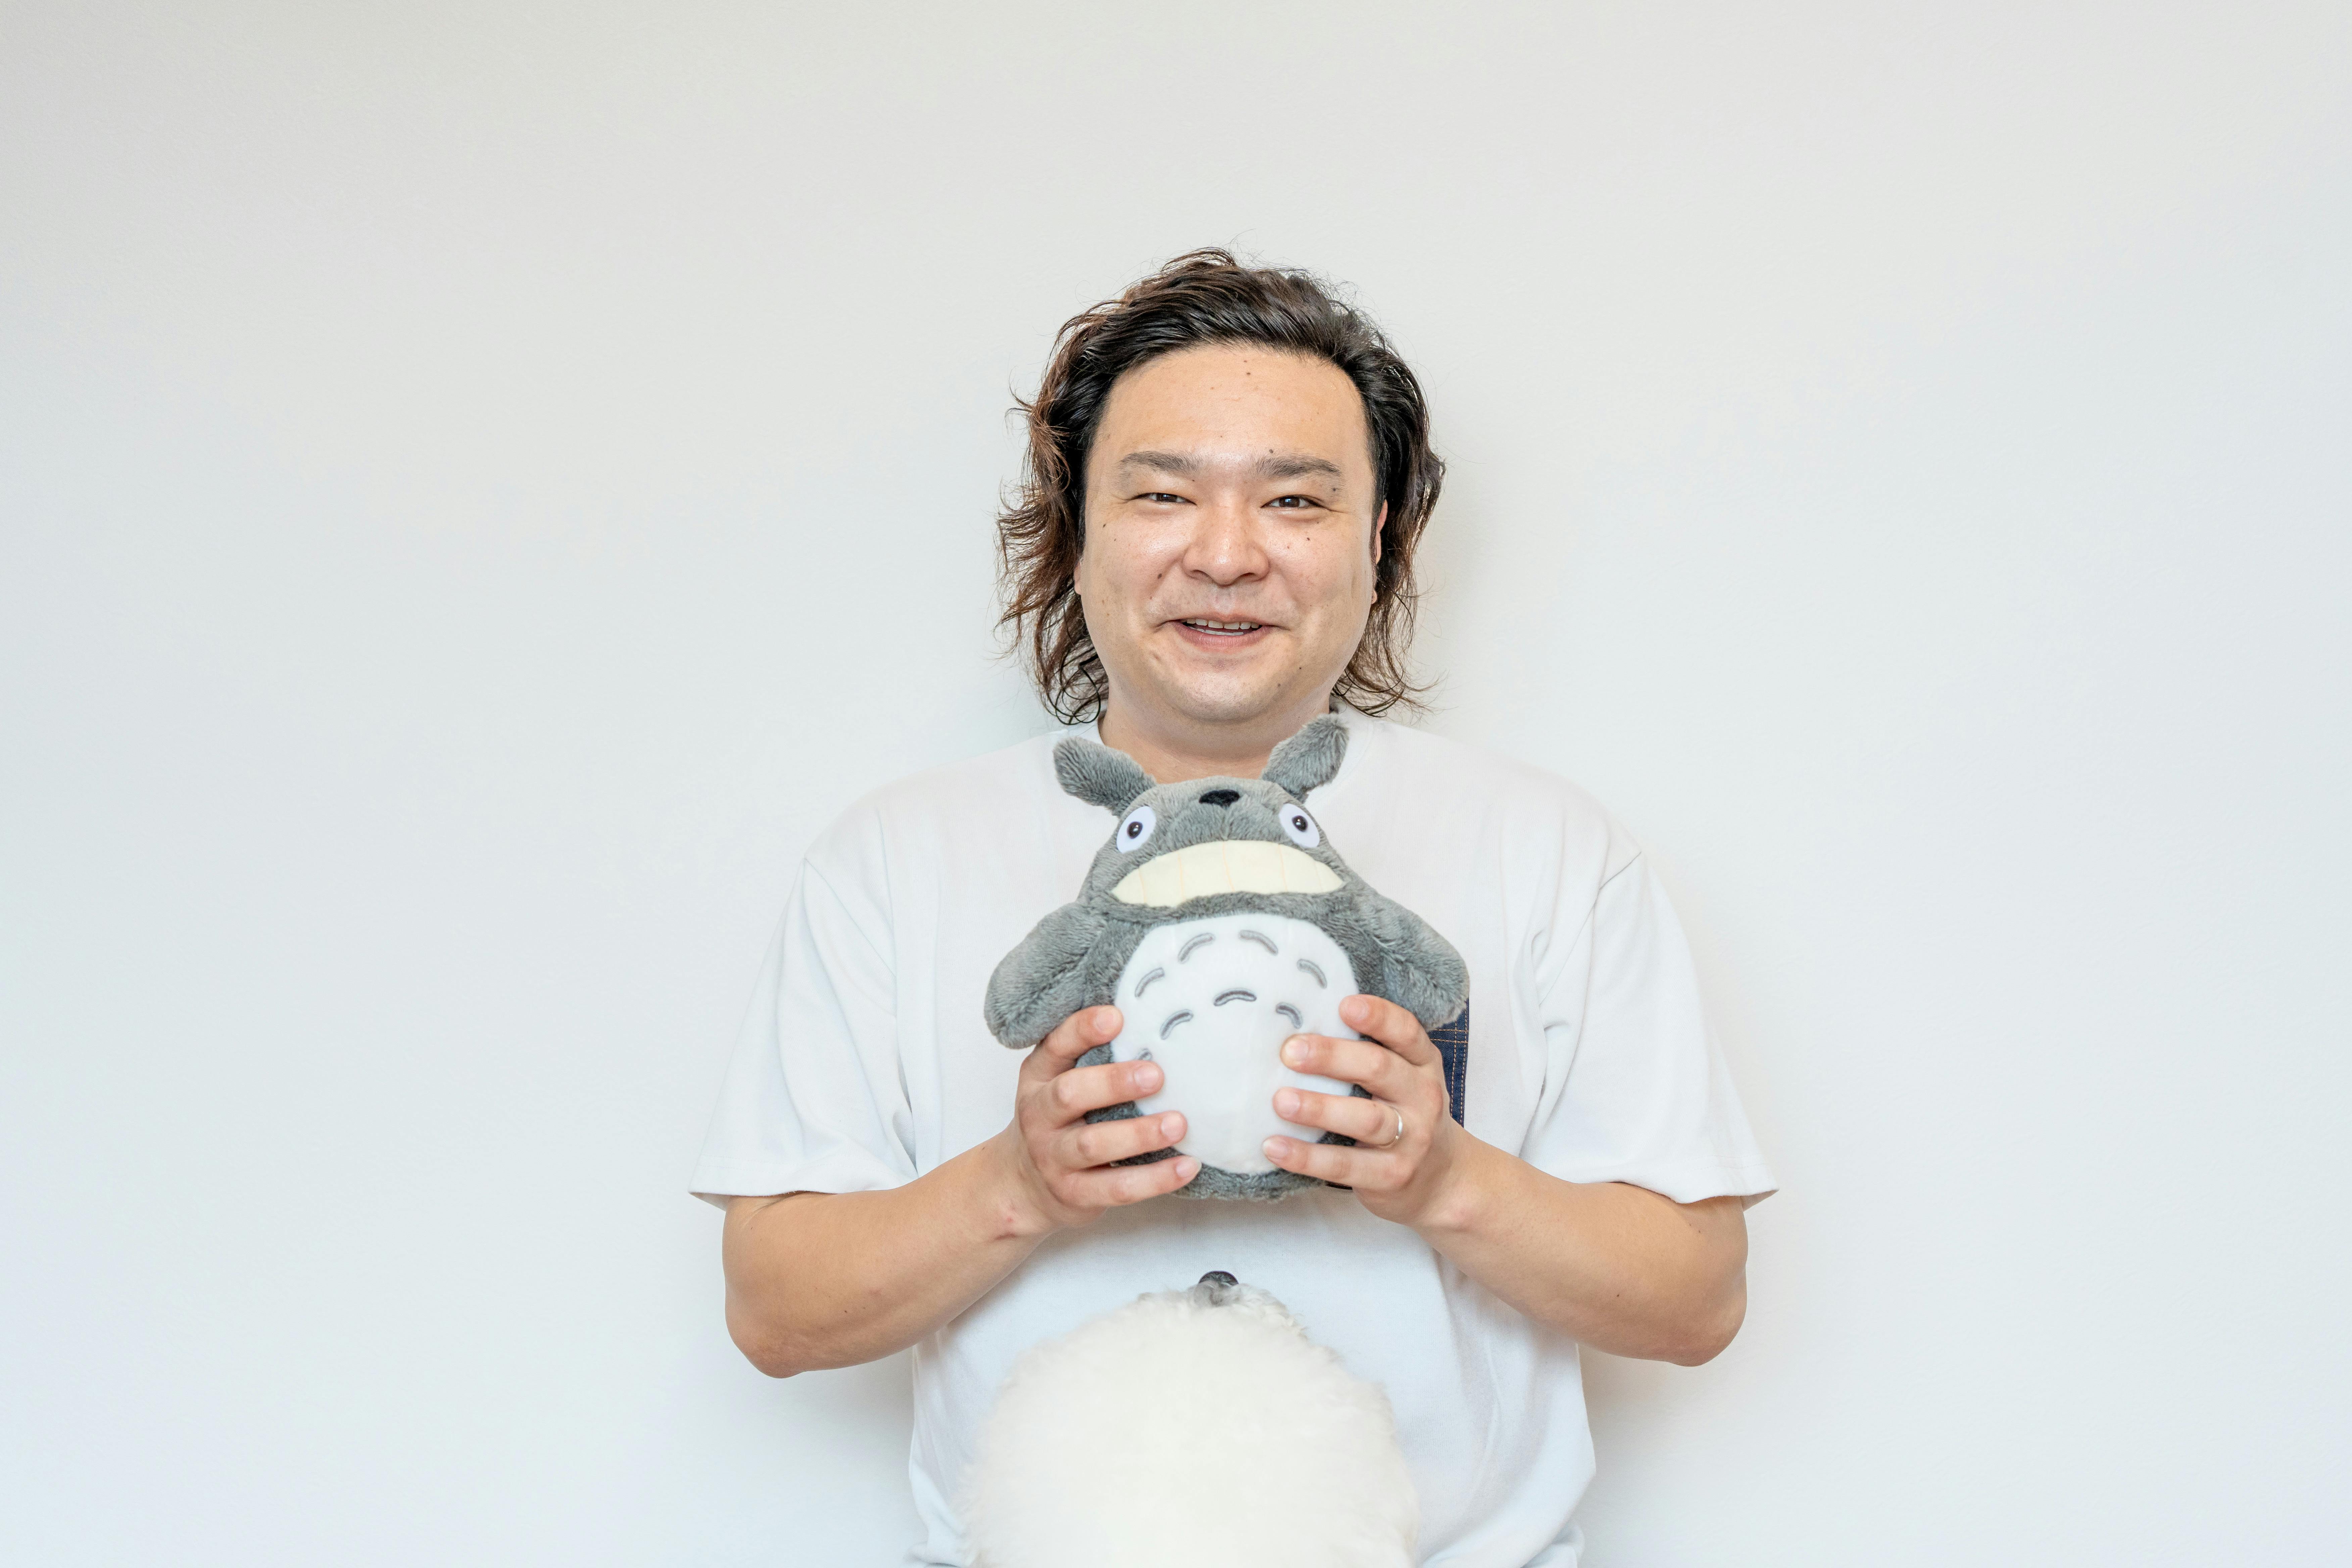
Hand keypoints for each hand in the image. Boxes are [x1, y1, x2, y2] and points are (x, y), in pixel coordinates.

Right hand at [994, 1005, 1198, 1235]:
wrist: (1022, 1186)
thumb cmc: (1057, 1121)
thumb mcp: (1058, 1081)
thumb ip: (1090, 1055)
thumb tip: (1152, 1021)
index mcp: (1039, 1077)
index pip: (1056, 1046)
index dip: (1082, 1030)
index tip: (1117, 1018)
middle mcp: (1040, 1115)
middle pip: (1069, 1094)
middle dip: (1113, 1083)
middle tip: (1156, 1075)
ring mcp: (1053, 1158)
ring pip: (1093, 1145)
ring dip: (1138, 1134)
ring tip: (1178, 1124)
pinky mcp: (1074, 1194)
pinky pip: (1117, 1187)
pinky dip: (1154, 1179)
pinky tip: (1187, 1166)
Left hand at [1262, 993, 1462, 1226]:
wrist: (1441, 1180)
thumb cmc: (1406, 1115)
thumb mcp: (1403, 1078)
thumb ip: (1368, 1054)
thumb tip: (1300, 1027)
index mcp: (1422, 1064)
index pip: (1406, 1032)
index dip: (1378, 1017)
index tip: (1344, 1005)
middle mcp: (1422, 1097)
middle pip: (1379, 1070)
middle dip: (1333, 1057)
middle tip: (1290, 1052)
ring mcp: (1411, 1139)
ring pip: (1365, 1120)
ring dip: (1319, 1109)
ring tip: (1281, 1101)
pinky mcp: (1391, 1176)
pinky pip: (1345, 1165)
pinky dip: (1307, 1157)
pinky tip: (1274, 1146)